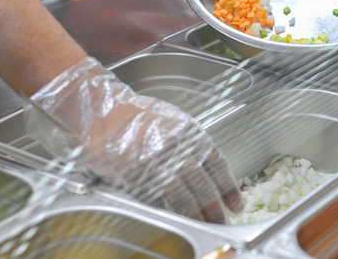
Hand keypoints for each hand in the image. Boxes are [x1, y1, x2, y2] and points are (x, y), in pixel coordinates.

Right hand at [27, 57, 242, 222]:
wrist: (103, 110)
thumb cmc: (137, 115)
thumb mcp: (173, 120)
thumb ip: (190, 143)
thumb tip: (206, 169)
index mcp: (189, 133)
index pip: (216, 165)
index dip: (228, 188)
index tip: (235, 206)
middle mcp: (176, 148)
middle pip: (201, 186)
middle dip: (212, 209)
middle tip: (219, 223)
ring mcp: (155, 163)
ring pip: (181, 196)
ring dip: (193, 214)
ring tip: (201, 226)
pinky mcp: (135, 176)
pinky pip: (155, 198)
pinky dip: (165, 210)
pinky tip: (172, 218)